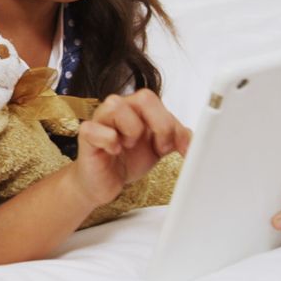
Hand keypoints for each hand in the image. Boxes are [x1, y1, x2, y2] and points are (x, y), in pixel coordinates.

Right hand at [73, 89, 191, 204]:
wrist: (104, 183)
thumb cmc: (128, 161)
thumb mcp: (159, 149)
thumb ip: (176, 138)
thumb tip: (194, 140)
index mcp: (138, 109)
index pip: (158, 101)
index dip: (172, 124)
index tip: (182, 148)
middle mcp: (119, 109)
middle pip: (143, 97)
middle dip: (160, 125)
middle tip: (159, 147)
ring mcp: (101, 119)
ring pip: (117, 106)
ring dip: (131, 130)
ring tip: (129, 146)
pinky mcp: (87, 135)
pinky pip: (95, 128)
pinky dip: (109, 141)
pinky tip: (114, 151)